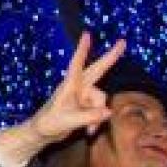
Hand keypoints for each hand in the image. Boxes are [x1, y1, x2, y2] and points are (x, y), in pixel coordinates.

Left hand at [0, 32, 123, 166]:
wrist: (44, 133)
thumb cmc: (50, 123)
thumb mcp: (69, 121)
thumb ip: (89, 116)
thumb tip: (109, 111)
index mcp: (70, 85)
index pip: (76, 63)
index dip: (82, 49)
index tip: (86, 34)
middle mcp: (78, 87)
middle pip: (98, 69)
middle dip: (111, 57)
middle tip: (123, 42)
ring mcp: (83, 95)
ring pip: (102, 100)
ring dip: (98, 116)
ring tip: (88, 129)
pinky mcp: (87, 105)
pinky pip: (100, 111)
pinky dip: (97, 121)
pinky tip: (89, 131)